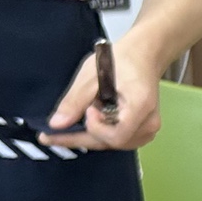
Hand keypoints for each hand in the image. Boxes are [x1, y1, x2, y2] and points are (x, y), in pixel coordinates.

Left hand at [41, 37, 165, 150]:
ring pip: (114, 144)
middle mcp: (149, 123)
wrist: (143, 56)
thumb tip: (56, 125)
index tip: (87, 110)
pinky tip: (89, 123)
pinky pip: (119, 141)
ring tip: (77, 121)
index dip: (96, 128)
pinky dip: (100, 135)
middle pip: (112, 142)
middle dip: (82, 137)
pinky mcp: (144, 131)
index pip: (117, 135)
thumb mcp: (92, 75)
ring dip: (91, 136)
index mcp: (140, 106)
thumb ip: (75, 101)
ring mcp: (149, 129)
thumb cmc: (120, 60)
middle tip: (51, 135)